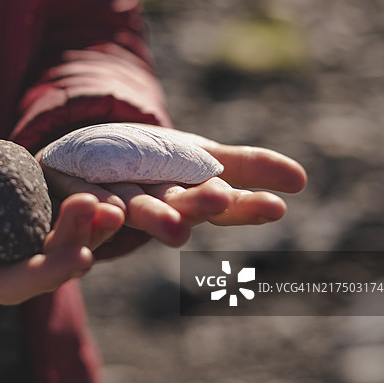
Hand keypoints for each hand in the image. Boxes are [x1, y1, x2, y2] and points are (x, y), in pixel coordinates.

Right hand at [0, 151, 124, 306]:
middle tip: (105, 212)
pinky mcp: (13, 211)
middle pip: (42, 264)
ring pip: (54, 239)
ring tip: (115, 202)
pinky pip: (49, 208)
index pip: (7, 285)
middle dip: (78, 241)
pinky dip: (73, 197)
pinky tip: (97, 184)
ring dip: (87, 223)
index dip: (46, 275)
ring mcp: (4, 240)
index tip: (83, 256)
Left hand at [38, 125, 306, 247]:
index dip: (248, 206)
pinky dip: (97, 207)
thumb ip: (249, 167)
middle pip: (182, 207)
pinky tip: (108, 207)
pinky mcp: (81, 196)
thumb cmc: (159, 164)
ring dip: (155, 216)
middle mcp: (159, 204)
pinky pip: (87, 202)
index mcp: (191, 196)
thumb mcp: (204, 157)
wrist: (89, 163)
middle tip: (220, 200)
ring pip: (139, 210)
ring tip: (174, 225)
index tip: (278, 206)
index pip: (225, 203)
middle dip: (200, 206)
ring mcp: (119, 202)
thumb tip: (302, 180)